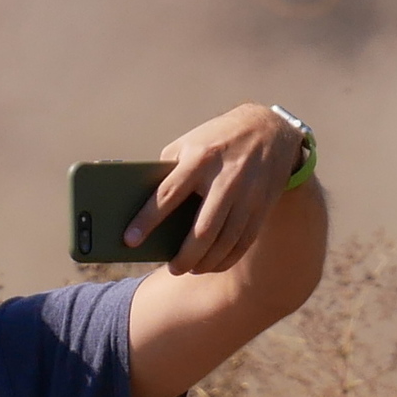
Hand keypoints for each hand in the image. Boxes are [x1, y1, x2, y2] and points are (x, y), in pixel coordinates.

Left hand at [122, 103, 304, 275]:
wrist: (268, 128)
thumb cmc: (215, 140)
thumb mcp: (187, 144)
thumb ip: (168, 171)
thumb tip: (142, 207)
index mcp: (199, 159)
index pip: (168, 195)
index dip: (147, 221)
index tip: (129, 241)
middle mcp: (225, 177)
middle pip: (202, 230)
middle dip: (185, 256)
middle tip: (173, 268)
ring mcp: (247, 193)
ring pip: (225, 241)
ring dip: (206, 262)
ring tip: (190, 268)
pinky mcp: (262, 204)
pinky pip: (244, 241)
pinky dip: (227, 258)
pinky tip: (214, 264)